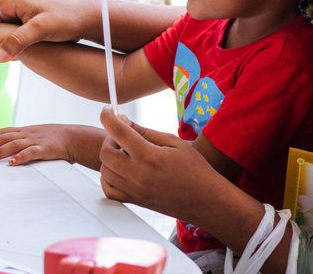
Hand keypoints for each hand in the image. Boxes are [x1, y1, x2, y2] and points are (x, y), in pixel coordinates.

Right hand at [0, 0, 93, 61]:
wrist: (88, 19)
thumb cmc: (67, 17)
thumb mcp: (41, 29)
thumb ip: (18, 41)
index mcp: (14, 1)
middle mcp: (16, 7)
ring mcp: (23, 17)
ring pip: (1, 30)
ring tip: (2, 56)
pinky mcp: (30, 26)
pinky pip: (12, 35)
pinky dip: (9, 44)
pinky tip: (16, 56)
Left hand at [0, 124, 80, 164]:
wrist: (75, 138)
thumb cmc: (55, 140)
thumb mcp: (37, 137)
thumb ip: (24, 143)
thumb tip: (10, 154)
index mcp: (25, 131)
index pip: (3, 132)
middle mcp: (27, 134)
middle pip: (4, 137)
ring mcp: (35, 140)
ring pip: (14, 144)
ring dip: (0, 151)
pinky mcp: (45, 149)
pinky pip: (30, 152)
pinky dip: (20, 157)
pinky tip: (12, 164)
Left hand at [98, 107, 221, 220]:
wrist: (207, 200)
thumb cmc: (195, 169)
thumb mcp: (173, 142)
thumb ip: (145, 131)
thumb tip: (123, 120)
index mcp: (149, 156)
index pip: (118, 131)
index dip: (107, 117)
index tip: (106, 110)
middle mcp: (137, 174)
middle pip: (106, 151)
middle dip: (110, 138)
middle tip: (123, 136)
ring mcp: (134, 190)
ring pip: (105, 169)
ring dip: (110, 157)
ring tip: (127, 154)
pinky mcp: (134, 201)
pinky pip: (108, 189)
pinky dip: (109, 177)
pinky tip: (121, 170)